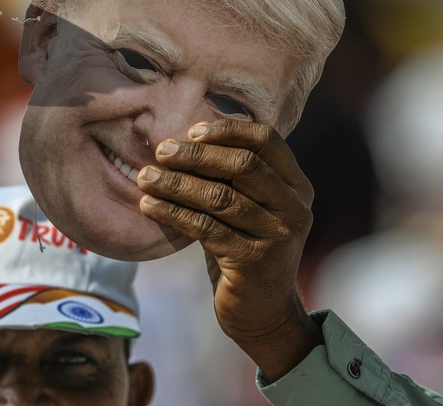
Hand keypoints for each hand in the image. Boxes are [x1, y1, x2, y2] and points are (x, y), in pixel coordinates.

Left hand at [136, 119, 321, 380]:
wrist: (262, 313)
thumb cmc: (245, 250)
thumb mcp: (247, 208)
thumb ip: (230, 178)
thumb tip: (179, 140)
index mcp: (296, 185)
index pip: (268, 140)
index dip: (229, 129)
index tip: (192, 130)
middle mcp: (295, 207)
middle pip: (244, 165)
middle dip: (197, 155)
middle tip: (160, 151)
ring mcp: (279, 235)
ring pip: (221, 197)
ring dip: (177, 184)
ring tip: (145, 177)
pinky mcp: (255, 261)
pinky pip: (206, 228)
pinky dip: (173, 212)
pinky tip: (149, 206)